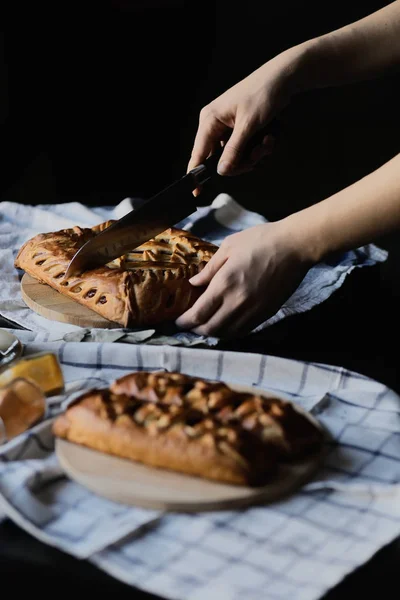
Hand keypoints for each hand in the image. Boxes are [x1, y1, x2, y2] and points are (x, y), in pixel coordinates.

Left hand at [175, 222, 312, 337]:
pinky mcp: (266, 314)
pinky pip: (243, 331)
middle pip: (210, 328)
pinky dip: (230, 332)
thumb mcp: (229, 247)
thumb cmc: (261, 240)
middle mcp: (237, 302)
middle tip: (189, 325)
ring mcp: (253, 311)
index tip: (178, 321)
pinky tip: (225, 326)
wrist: (295, 247)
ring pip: (227, 333)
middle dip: (196, 330)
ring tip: (205, 326)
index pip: (199, 313)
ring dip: (213, 333)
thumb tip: (194, 283)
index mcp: (225, 284)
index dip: (185, 322)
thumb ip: (209, 269)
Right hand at [187, 46, 305, 190]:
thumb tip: (222, 171)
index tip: (196, 193)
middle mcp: (214, 124)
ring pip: (234, 156)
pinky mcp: (239, 129)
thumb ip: (234, 150)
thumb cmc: (263, 94)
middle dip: (242, 162)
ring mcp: (227, 127)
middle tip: (259, 155)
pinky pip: (243, 149)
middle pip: (220, 159)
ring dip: (253, 156)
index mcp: (210, 120)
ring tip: (268, 143)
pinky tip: (268, 139)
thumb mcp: (249, 125)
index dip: (197, 174)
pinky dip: (256, 149)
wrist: (283, 77)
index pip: (198, 153)